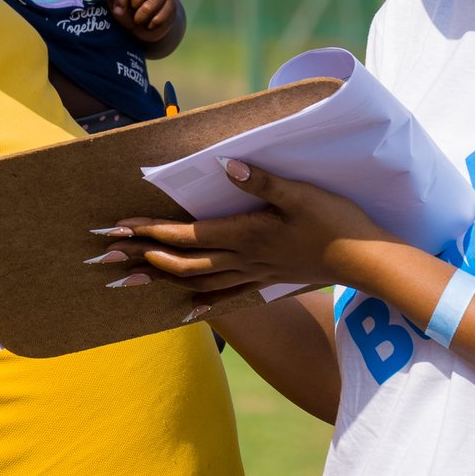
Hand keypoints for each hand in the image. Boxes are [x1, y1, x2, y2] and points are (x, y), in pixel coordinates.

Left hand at [95, 159, 393, 307]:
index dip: (151, 229)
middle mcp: (243, 258)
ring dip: (163, 277)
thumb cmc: (334, 221)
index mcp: (246, 234)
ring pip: (199, 279)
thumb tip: (225, 164)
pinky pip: (227, 296)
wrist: (365, 260)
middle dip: (143, 255)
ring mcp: (254, 273)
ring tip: (132, 279)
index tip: (120, 227)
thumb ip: (262, 182)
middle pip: (183, 261)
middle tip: (109, 256)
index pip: (187, 233)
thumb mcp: (300, 193)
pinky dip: (202, 303)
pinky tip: (187, 310)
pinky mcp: (267, 280)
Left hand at [103, 0, 177, 42]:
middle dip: (133, 3)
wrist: (149, 27)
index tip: (118, 9)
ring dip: (140, 18)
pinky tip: (150, 24)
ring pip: (149, 6)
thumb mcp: (117, 7)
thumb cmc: (129, 13)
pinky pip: (159, 17)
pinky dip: (151, 25)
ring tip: (139, 20)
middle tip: (132, 11)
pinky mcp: (172, 5)